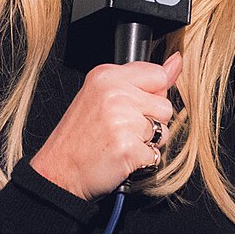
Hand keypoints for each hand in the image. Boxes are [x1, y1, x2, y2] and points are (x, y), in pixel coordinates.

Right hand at [29, 52, 181, 199]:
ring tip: (121, 141)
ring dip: (148, 142)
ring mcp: (122, 121)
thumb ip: (142, 79)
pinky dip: (142, 161)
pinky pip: (155, 154)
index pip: (157, 74)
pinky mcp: (128, 148)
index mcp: (107, 75)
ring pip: (163, 130)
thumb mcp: (103, 94)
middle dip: (151, 120)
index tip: (134, 105)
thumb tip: (176, 62)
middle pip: (165, 104)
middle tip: (122, 128)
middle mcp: (115, 93)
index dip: (151, 94)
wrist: (58, 171)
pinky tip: (121, 156)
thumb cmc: (80, 135)